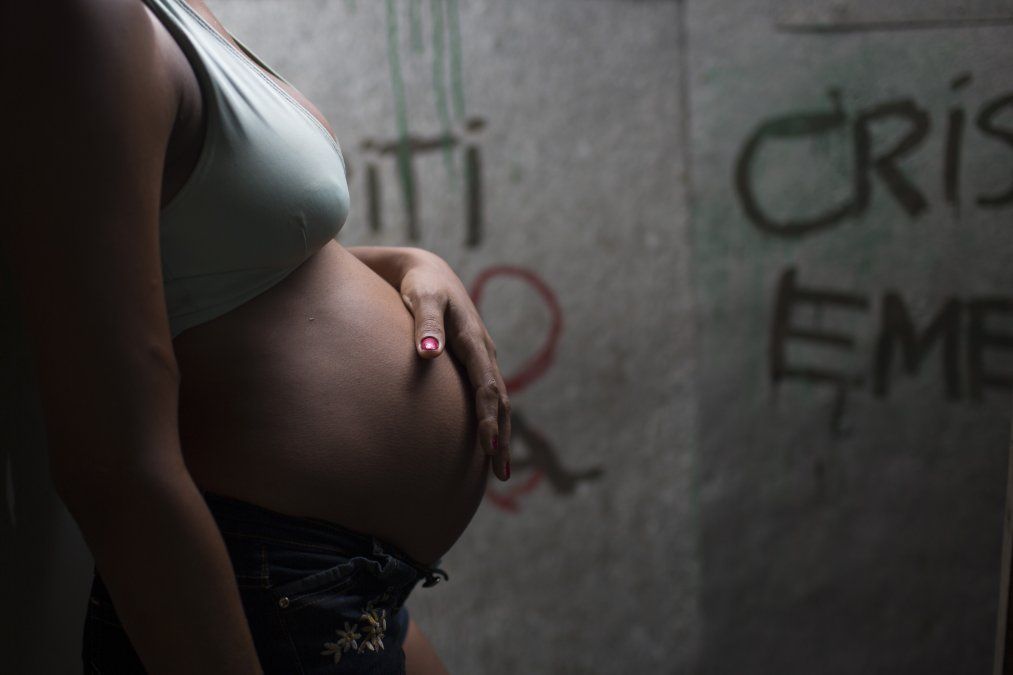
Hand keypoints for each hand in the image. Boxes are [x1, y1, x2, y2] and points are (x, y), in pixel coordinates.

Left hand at [399, 250, 510, 481]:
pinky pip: (487, 398)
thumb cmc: (420, 285)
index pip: (486, 387)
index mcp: (474, 340)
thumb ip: (425, 324)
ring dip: (500, 434)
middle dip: (502, 437)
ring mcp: (481, 359)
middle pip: (499, 401)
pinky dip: (491, 422)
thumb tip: (428, 355)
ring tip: (499, 470)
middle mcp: (483, 352)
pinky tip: (484, 445)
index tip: (488, 447)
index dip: (488, 418)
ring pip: (497, 402)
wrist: (427, 273)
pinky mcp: (473, 365)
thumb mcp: (421, 298)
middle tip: (500, 473)